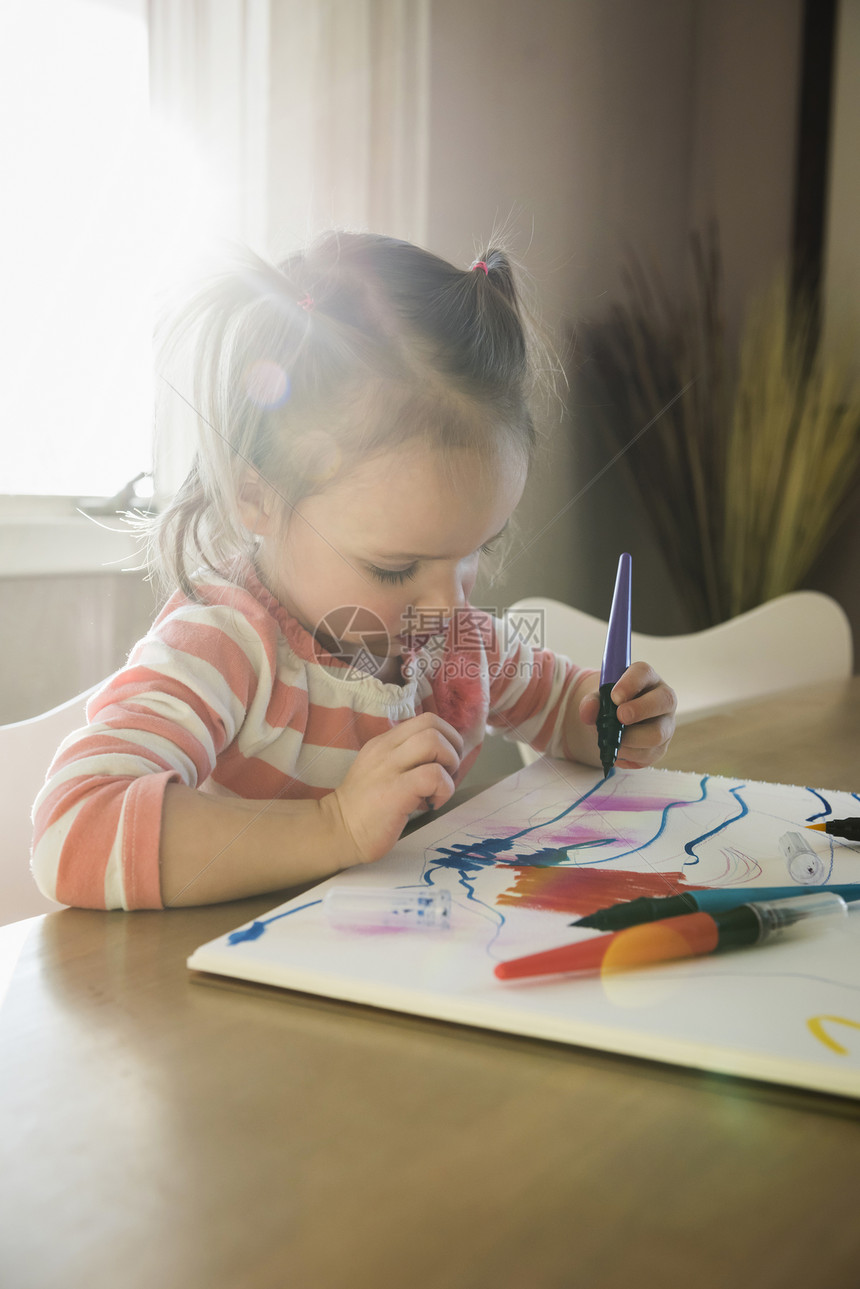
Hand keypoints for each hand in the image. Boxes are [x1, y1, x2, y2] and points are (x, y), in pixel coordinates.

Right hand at [326, 713, 463, 862]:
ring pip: (434, 742)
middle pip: (432, 723)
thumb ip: (405, 761)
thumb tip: (442, 762)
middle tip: (448, 774)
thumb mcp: (381, 771)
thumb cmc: (364, 808)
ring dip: (449, 765)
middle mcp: (385, 748)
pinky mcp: (395, 790)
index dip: (447, 737)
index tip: (445, 763)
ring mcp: (389, 768)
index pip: (426, 719)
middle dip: (453, 747)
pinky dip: (444, 789)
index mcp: (384, 743)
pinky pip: (433, 776)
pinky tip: (432, 804)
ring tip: (439, 788)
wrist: (337, 831)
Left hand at [577, 662, 675, 768]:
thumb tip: (588, 712)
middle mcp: (663, 699)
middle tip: (619, 717)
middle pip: (664, 700)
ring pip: (657, 734)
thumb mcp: (599, 698)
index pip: (644, 672)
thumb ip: (591, 702)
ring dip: (630, 739)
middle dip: (640, 710)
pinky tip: (616, 749)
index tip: (614, 697)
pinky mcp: (661, 747)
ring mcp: (666, 724)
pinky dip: (627, 755)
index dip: (630, 683)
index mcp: (647, 678)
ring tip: (611, 739)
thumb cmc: (611, 704)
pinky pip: (648, 755)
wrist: (614, 724)